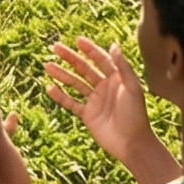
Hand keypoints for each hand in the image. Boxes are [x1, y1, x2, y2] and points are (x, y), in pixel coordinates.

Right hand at [43, 37, 153, 168]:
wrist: (132, 143)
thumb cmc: (136, 115)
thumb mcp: (132, 88)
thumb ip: (123, 67)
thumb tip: (113, 45)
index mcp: (117, 79)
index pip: (101, 59)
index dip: (90, 49)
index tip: (77, 40)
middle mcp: (104, 87)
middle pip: (84, 68)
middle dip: (70, 57)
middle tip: (55, 47)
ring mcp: (95, 101)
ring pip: (75, 83)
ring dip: (61, 74)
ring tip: (47, 65)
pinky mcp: (87, 114)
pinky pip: (71, 103)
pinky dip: (60, 96)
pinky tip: (49, 88)